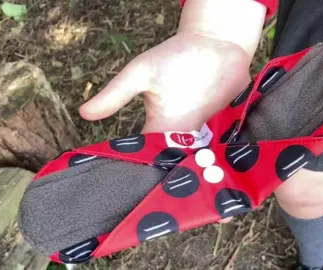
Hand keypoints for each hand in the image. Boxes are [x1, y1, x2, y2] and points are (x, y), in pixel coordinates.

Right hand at [80, 0, 266, 223]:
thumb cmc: (176, 54)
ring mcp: (209, 134)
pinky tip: (239, 184)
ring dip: (212, 181)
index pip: (150, 159)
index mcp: (161, 128)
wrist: (216, 43)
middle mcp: (185, 136)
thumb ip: (117, 94)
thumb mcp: (141, 73)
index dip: (148, 178)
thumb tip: (83, 113)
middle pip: (182, 170)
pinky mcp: (230, 128)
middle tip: (186, 217)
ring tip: (218, 208)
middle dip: (183, 189)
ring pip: (208, 166)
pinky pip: (231, 152)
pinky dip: (233, 165)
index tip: (144, 202)